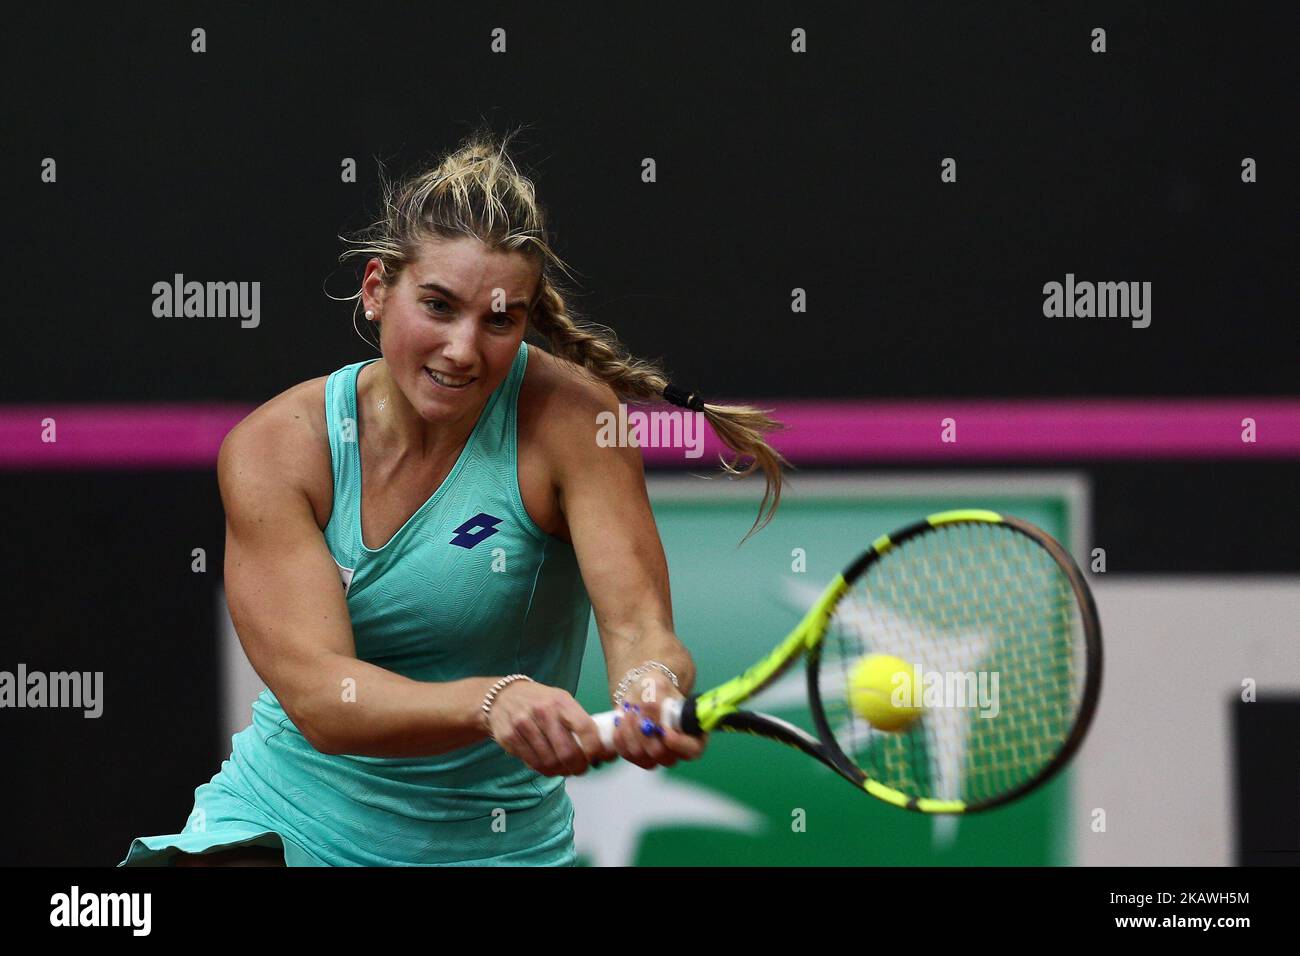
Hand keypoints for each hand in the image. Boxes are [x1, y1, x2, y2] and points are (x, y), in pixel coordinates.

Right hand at [486, 680, 616, 776]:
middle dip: (579, 767)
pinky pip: (533, 764)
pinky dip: (545, 770)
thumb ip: (579, 722)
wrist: (502, 697)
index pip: (586, 729)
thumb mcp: (562, 701)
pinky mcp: (509, 738)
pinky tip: (549, 766)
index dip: (595, 749)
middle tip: (581, 769)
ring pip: (550, 763)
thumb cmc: (541, 702)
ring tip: (565, 768)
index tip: (598, 758)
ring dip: (562, 771)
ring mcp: (524, 725)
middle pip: (567, 753)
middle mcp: (543, 712)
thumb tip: (603, 751)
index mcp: (562, 701)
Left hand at [610, 670, 707, 769]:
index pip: (693, 749)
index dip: (679, 744)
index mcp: (694, 734)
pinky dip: (620, 736)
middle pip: (661, 754)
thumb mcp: (659, 688)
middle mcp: (677, 751)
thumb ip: (658, 702)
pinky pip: (626, 754)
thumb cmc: (656, 690)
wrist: (641, 693)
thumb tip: (652, 713)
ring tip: (629, 712)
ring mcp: (658, 757)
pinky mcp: (639, 758)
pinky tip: (622, 721)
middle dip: (644, 732)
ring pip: (640, 754)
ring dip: (630, 731)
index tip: (666, 732)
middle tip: (636, 712)